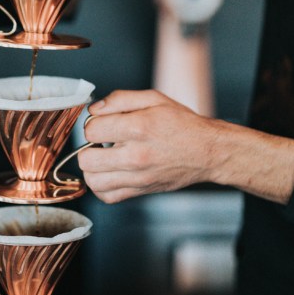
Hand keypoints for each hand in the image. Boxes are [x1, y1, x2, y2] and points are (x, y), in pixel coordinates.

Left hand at [78, 89, 220, 203]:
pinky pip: (107, 196)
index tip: (102, 123)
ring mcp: (138, 177)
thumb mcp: (154, 99)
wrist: (207, 151)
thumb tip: (94, 109)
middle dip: (87, 147)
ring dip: (93, 168)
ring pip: (93, 181)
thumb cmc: (182, 124)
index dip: (92, 123)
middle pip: (86, 159)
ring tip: (104, 157)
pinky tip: (110, 172)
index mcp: (139, 128)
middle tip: (101, 142)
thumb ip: (120, 99)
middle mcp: (136, 156)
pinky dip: (101, 186)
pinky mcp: (141, 191)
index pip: (91, 130)